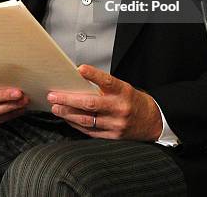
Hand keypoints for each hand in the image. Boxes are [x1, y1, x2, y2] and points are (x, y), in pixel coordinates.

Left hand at [47, 65, 162, 140]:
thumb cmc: (133, 101)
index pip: (107, 81)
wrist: (152, 121)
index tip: (80, 69)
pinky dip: (77, 124)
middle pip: (90, 104)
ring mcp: (116, 124)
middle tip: (54, 95)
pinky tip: (68, 119)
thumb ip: (104, 87)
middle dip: (69, 99)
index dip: (93, 75)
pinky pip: (90, 131)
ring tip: (56, 108)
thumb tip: (79, 82)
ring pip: (87, 120)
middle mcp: (119, 108)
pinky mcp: (112, 137)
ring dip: (68, 113)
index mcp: (123, 92)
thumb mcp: (123, 88)